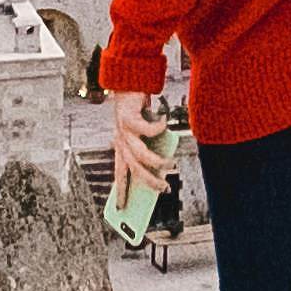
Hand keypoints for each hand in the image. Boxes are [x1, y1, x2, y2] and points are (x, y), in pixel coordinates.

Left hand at [108, 93, 164, 208]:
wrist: (130, 81)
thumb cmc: (140, 109)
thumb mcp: (145, 133)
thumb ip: (152, 147)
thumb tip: (164, 166)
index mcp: (121, 147)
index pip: (119, 175)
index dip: (119, 192)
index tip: (120, 210)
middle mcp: (120, 141)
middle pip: (133, 169)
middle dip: (148, 182)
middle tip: (163, 190)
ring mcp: (123, 131)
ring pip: (140, 155)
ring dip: (157, 162)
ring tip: (171, 165)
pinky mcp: (129, 118)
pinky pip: (146, 129)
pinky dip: (159, 128)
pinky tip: (165, 124)